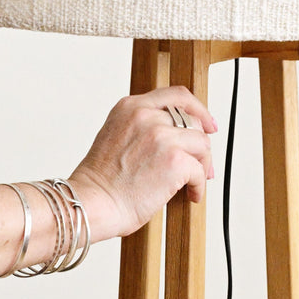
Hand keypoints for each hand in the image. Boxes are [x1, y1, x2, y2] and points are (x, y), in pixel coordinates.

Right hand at [69, 86, 217, 241]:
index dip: (198, 109)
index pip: (176, 95)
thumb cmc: (101, 182)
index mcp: (130, 107)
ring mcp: (162, 135)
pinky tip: (191, 194)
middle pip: (192, 120)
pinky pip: (200, 170)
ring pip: (201, 144)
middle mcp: (146, 116)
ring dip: (201, 165)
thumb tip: (176, 137)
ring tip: (193, 182)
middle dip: (200, 144)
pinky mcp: (174, 160)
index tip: (207, 123)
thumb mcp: (116, 136)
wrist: (91, 203)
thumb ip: (143, 127)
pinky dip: (199, 185)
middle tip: (202, 163)